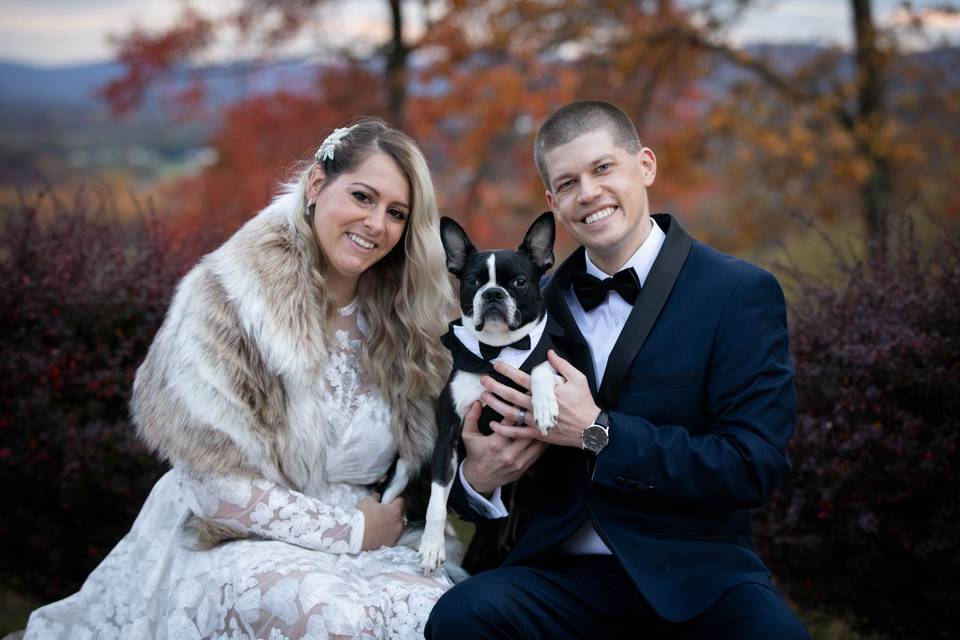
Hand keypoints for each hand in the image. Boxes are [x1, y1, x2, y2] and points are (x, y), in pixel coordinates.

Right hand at [357, 493, 404, 549]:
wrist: (354, 535)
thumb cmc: (361, 517)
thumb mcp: (367, 500)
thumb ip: (376, 497)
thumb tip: (378, 496)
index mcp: (395, 510)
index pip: (401, 500)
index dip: (394, 499)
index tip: (389, 500)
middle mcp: (399, 523)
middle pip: (401, 513)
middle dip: (394, 512)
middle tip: (384, 512)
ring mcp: (396, 534)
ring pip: (398, 525)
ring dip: (393, 523)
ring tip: (381, 523)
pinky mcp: (391, 543)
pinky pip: (394, 536)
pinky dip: (389, 533)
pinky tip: (381, 532)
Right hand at [461, 401, 547, 496]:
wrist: (479, 480)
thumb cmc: (474, 454)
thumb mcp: (468, 435)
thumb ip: (471, 417)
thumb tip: (477, 402)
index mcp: (495, 443)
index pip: (510, 421)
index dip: (517, 407)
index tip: (523, 396)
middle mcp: (508, 453)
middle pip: (526, 431)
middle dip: (533, 416)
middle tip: (539, 403)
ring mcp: (518, 461)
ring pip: (535, 442)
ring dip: (541, 429)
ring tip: (547, 415)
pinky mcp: (524, 467)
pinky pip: (538, 452)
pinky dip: (543, 441)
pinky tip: (546, 432)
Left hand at [482, 350, 599, 448]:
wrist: (590, 428)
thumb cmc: (584, 402)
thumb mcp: (578, 378)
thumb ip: (562, 365)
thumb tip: (549, 353)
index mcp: (546, 391)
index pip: (522, 379)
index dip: (508, 371)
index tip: (496, 365)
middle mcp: (538, 406)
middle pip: (511, 395)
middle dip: (495, 386)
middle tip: (483, 380)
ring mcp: (536, 421)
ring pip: (511, 413)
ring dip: (495, 404)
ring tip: (483, 397)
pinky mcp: (538, 434)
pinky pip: (517, 433)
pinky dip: (504, 429)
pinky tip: (493, 424)